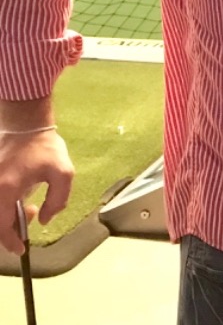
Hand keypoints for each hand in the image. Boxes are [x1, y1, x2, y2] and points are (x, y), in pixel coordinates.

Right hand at [0, 130, 73, 253]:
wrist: (25, 126)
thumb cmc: (45, 148)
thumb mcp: (63, 173)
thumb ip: (57, 200)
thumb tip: (45, 220)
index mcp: (5, 190)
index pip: (1, 226)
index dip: (10, 242)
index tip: (21, 249)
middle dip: (11, 229)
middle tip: (34, 216)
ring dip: (8, 217)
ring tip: (30, 205)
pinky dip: (5, 207)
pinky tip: (21, 197)